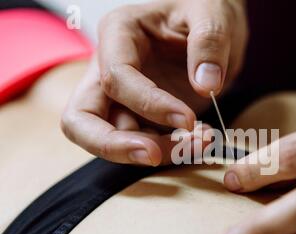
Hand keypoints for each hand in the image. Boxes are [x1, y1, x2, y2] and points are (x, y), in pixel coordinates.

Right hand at [61, 0, 247, 164]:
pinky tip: (200, 139)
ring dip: (155, 150)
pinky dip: (170, 150)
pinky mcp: (141, 115)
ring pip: (114, 138)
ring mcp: (122, 96)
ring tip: (202, 141)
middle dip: (113, 145)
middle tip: (152, 156)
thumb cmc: (204, 12)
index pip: (115, 78)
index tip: (188, 120)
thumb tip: (205, 85)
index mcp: (119, 34)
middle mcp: (110, 67)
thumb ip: (210, 43)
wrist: (213, 28)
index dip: (148, 104)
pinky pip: (143, 142)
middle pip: (81, 119)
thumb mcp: (212, 15)